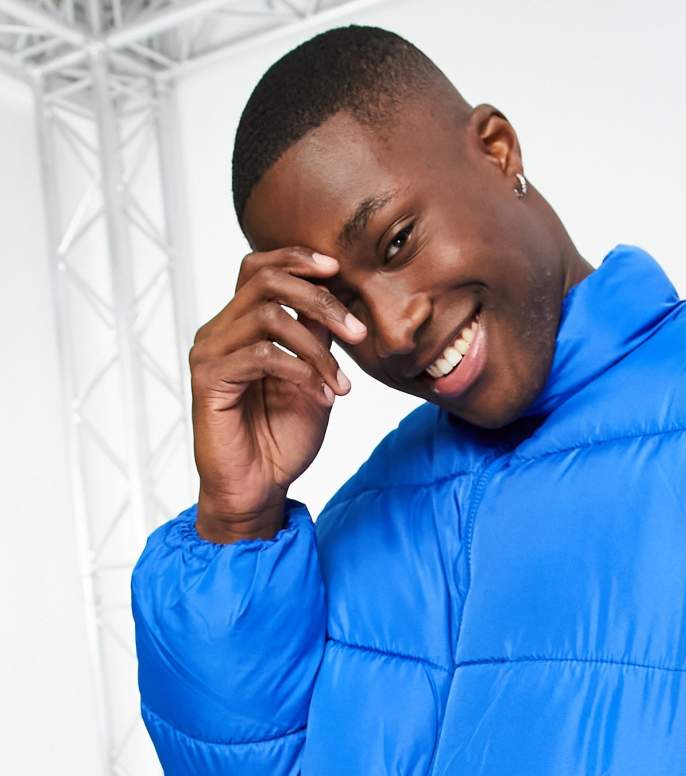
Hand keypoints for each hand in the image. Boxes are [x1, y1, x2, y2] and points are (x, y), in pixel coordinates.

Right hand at [188, 246, 366, 540]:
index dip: (297, 259)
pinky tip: (322, 395)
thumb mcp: (313, 378)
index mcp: (240, 325)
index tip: (338, 270)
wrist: (259, 488)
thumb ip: (318, 338)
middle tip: (357, 332)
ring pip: (268, 316)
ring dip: (317, 346)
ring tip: (341, 382)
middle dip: (320, 299)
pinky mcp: (209, 380)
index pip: (259, 267)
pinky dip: (301, 371)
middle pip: (265, 279)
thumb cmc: (282, 438)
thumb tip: (339, 297)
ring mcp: (210, 353)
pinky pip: (261, 354)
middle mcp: (220, 332)